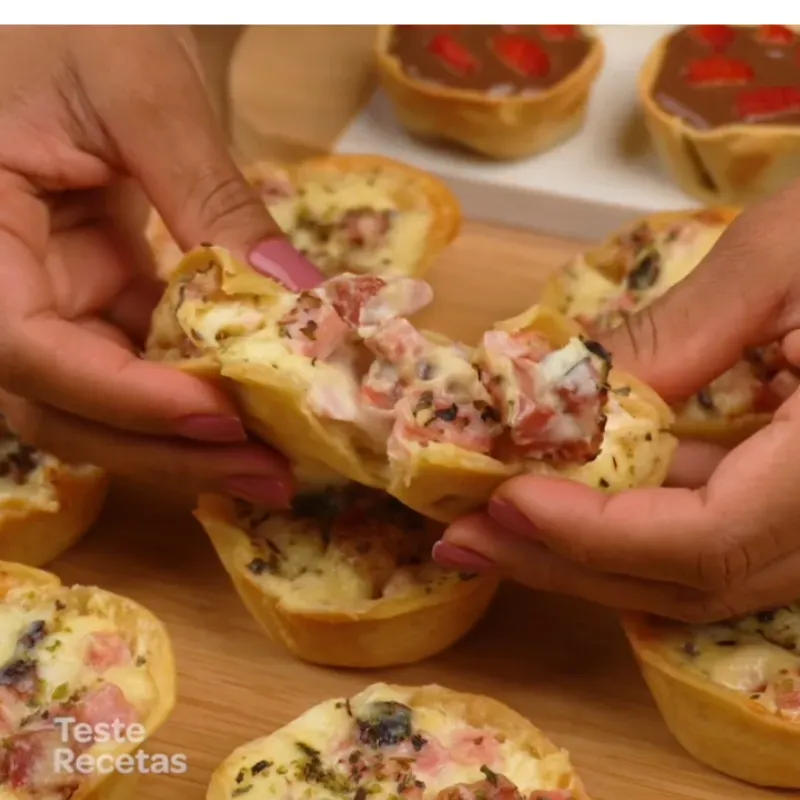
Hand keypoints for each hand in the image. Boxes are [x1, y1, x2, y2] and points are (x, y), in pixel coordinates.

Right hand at [0, 26, 322, 505]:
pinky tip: (256, 407)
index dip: (122, 396)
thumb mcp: (144, 95)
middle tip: (267, 475)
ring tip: (276, 461)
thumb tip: (301, 301)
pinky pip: (140, 362)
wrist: (77, 10)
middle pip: (62, 403)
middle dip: (167, 448)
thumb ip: (214, 200)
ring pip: (103, 400)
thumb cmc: (80, 17)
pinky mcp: (95, 294)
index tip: (221, 416)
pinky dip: (198, 389)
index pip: (23, 346)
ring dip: (190, 438)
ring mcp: (48, 294)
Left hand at [434, 178, 799, 621]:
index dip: (596, 531)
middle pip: (690, 580)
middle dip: (564, 561)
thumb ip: (676, 334)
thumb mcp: (788, 257)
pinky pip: (716, 538)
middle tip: (464, 534)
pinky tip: (568, 498)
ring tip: (494, 523)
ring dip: (587, 553)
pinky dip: (633, 524)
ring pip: (699, 574)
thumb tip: (559, 400)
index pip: (710, 537)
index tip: (505, 497)